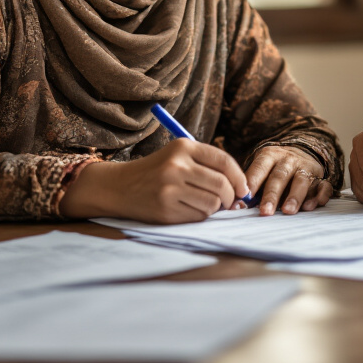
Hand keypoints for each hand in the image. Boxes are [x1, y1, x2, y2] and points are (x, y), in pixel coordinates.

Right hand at [60, 138, 248, 223]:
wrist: (119, 186)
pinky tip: (189, 209)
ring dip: (214, 208)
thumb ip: (208, 166)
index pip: (224, 161)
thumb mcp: (178, 156)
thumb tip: (242, 189)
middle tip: (228, 201)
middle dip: (230, 196)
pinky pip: (198, 216)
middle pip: (222, 184)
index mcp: (183, 147)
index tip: (244, 188)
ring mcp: (170, 188)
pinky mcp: (165, 208)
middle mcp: (177, 165)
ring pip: (212, 203)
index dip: (239, 177)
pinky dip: (200, 215)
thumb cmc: (156, 172)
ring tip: (204, 204)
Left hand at [244, 145, 334, 215]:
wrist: (303, 152)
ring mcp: (306, 167)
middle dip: (272, 195)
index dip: (252, 182)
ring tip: (288, 211)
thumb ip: (251, 185)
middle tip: (265, 212)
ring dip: (295, 197)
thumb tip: (237, 206)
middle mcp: (289, 160)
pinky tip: (311, 206)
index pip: (260, 168)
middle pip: (280, 176)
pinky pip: (323, 186)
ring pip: (301, 181)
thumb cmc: (275, 167)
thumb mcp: (262, 168)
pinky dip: (319, 196)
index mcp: (271, 155)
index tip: (244, 199)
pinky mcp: (321, 177)